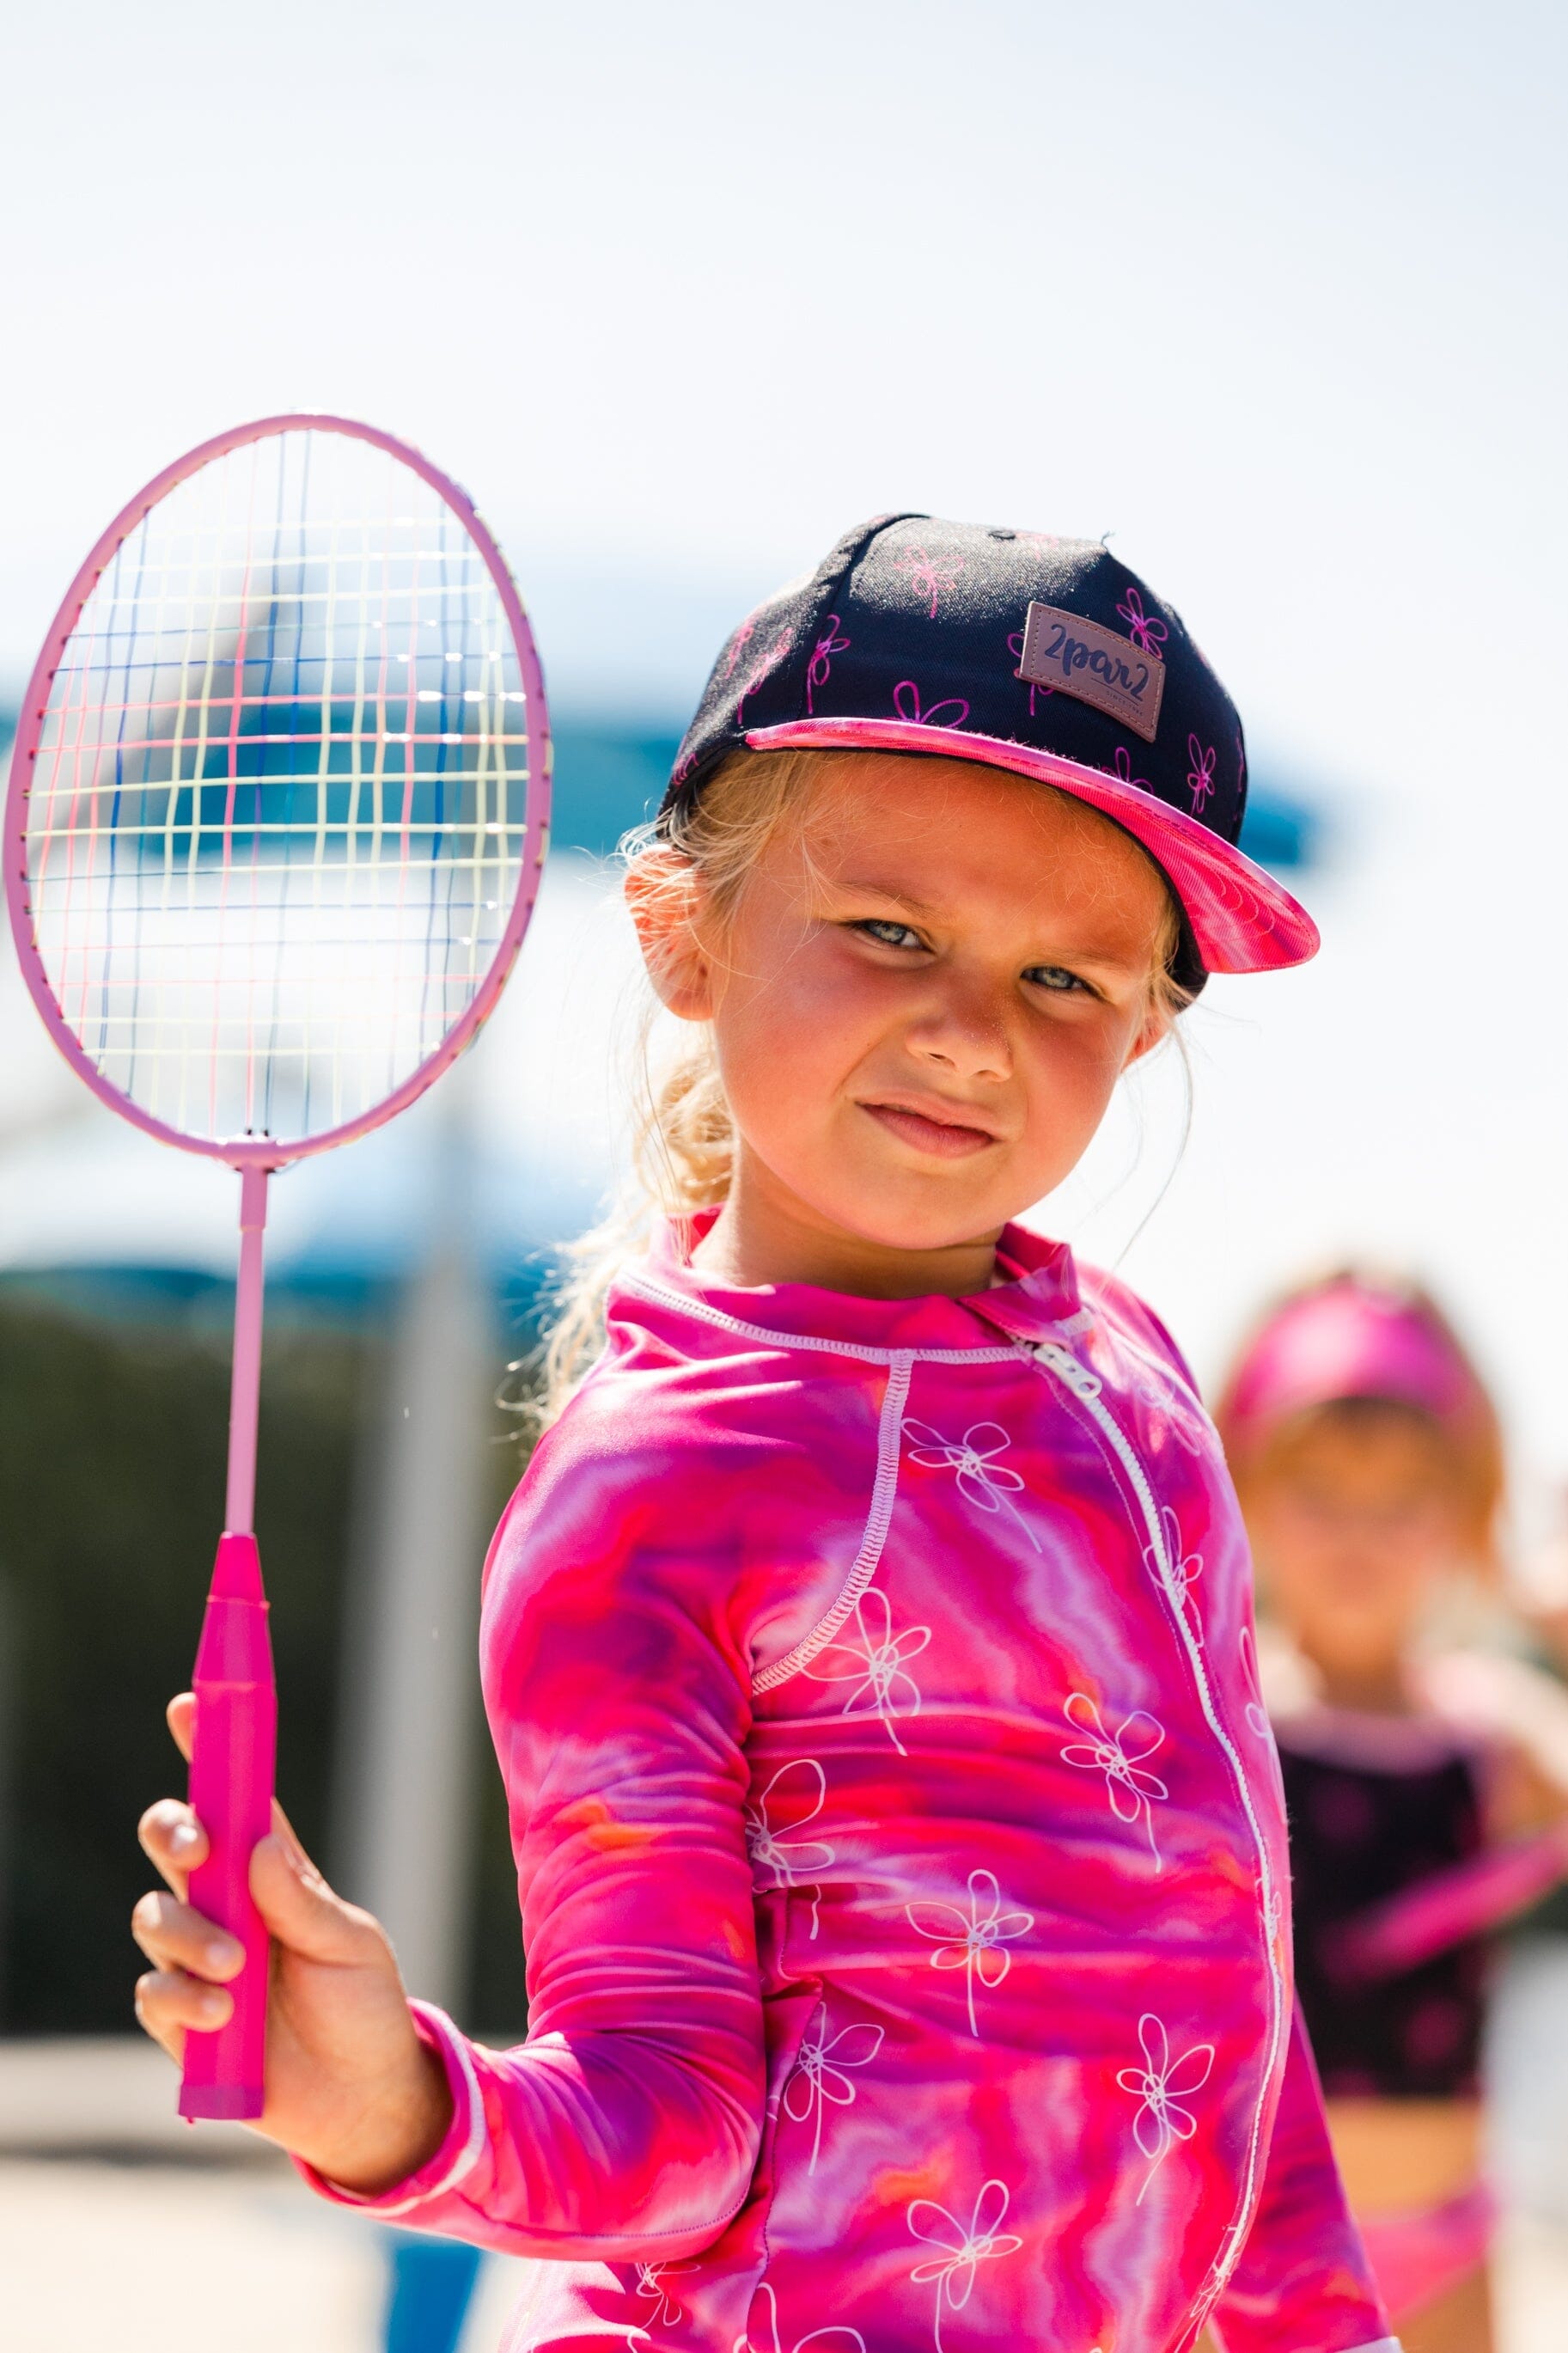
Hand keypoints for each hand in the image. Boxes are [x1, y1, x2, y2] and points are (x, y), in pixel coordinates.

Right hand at [134, 1694, 453, 2194]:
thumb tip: (258, 1845)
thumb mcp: (349, 1943)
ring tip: (236, 1968)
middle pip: (172, 1844)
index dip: (206, 1750)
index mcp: (272, 1870)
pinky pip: (153, 1992)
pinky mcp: (183, 2019)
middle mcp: (228, 1905)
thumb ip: (301, 1899)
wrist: (367, 2098)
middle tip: (200, 1851)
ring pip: (154, 1916)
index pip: (233, 1798)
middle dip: (173, 1833)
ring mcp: (200, 1959)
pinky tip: (219, 2014)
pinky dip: (180, 1996)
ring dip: (188, 1934)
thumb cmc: (365, 2006)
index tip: (187, 1705)